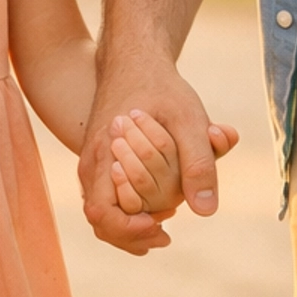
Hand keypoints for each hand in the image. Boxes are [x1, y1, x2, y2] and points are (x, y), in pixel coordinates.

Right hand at [79, 54, 224, 255]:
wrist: (135, 61)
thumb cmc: (162, 88)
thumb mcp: (188, 118)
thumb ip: (199, 162)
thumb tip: (205, 211)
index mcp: (104, 155)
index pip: (102, 215)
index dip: (130, 229)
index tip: (160, 223)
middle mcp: (92, 165)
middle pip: (100, 222)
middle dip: (133, 236)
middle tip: (166, 234)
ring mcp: (93, 165)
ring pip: (103, 214)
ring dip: (131, 227)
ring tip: (163, 227)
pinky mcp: (101, 163)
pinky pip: (107, 199)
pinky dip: (128, 212)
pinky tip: (156, 209)